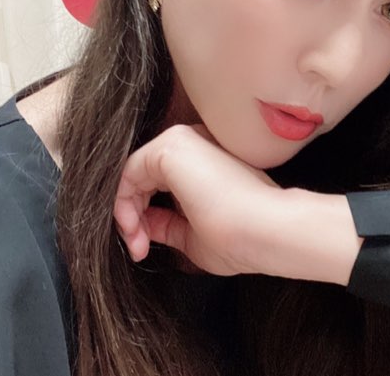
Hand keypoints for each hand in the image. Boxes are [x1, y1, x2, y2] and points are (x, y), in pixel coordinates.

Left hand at [113, 123, 280, 275]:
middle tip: (139, 248)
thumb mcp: (194, 234)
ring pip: (135, 173)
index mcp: (206, 162)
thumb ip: (167, 224)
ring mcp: (184, 140)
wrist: (266, 229)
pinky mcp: (172, 146)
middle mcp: (195, 144)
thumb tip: (143, 225)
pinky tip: (133, 227)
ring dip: (126, 211)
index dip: (145, 219)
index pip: (160, 185)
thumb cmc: (242, 235)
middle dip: (132, 216)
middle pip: (144, 177)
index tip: (145, 249)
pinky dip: (123, 201)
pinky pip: (130, 170)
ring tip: (137, 242)